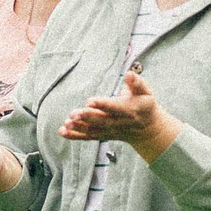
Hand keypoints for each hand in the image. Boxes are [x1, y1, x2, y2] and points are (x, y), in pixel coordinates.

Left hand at [61, 69, 180, 159]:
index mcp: (130, 110)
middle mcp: (119, 123)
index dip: (103, 104)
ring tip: (67, 123)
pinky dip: (75, 136)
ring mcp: (110, 131)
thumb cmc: (144, 106)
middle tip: (74, 113)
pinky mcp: (103, 135)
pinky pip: (88, 137)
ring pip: (94, 131)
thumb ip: (136, 83)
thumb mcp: (146, 92)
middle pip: (102, 121)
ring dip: (79, 128)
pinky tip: (63, 131)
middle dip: (87, 117)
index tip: (90, 100)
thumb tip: (129, 73)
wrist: (147, 129)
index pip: (115, 107)